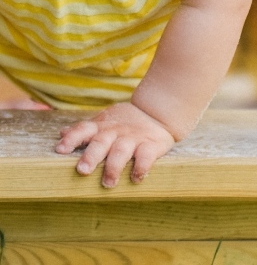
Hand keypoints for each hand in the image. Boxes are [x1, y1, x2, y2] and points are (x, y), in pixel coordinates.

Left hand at [54, 101, 174, 186]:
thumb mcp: (104, 121)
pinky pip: (146, 156)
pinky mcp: (151, 145)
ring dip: (114, 166)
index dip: (72, 139)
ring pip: (121, 150)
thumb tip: (61, 133)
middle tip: (82, 170)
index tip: (60, 150)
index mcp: (102, 126)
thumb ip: (85, 129)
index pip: (83, 129)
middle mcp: (115, 131)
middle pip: (101, 141)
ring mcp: (133, 138)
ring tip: (108, 183)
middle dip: (91, 155)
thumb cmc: (124, 122)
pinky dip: (141, 167)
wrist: (156, 112)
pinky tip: (136, 177)